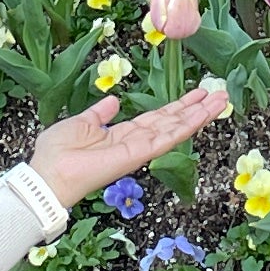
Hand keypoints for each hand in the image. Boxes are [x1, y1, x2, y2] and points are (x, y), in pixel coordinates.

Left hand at [30, 75, 230, 212]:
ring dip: (199, 115)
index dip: (177, 106)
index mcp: (121, 134)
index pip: (156, 118)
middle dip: (196, 109)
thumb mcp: (80, 123)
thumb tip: (113, 101)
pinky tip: (202, 116)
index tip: (197, 95)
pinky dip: (185, 126)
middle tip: (220, 94)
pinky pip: (165, 138)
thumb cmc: (57, 152)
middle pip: (172, 122)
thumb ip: (99, 113)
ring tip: (221, 101)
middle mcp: (135, 141)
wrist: (48, 175)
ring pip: (175, 129)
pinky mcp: (138, 154)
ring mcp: (139, 149)